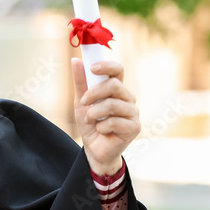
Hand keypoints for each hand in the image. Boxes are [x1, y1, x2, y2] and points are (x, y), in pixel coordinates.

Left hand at [71, 58, 139, 175]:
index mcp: (116, 89)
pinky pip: (115, 122)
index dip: (107, 66)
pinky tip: (101, 131)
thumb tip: (75, 60)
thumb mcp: (81, 102)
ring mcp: (133, 112)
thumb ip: (81, 82)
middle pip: (114, 85)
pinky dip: (102, 127)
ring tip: (90, 119)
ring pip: (113, 104)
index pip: (118, 69)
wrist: (94, 149)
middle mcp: (128, 98)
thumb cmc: (90, 123)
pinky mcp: (134, 127)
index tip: (92, 68)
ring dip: (95, 113)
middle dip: (94, 93)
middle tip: (83, 102)